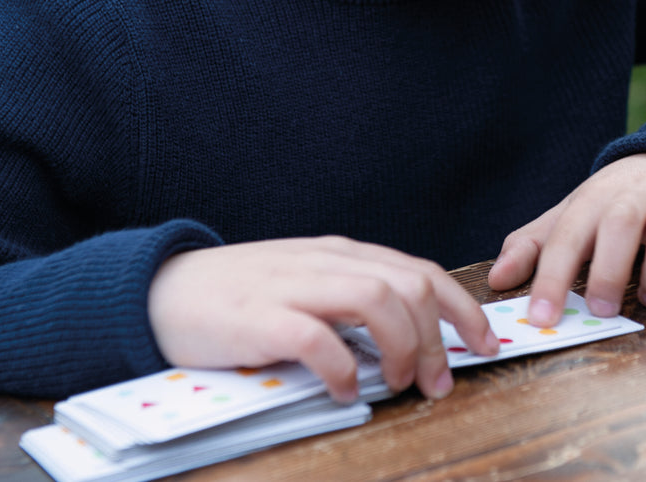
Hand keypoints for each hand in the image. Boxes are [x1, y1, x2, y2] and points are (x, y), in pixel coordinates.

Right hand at [147, 236, 497, 402]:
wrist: (161, 290)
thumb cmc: (239, 297)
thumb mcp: (307, 285)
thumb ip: (352, 302)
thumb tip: (410, 340)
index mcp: (341, 255)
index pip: (420, 271)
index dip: (462, 308)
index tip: (485, 344)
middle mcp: (325, 262)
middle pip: (409, 284)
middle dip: (439, 336)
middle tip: (437, 382)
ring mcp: (292, 286)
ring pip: (377, 299)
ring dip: (401, 347)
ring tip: (395, 384)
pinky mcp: (259, 318)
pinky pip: (317, 338)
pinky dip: (343, 367)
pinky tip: (346, 391)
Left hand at [487, 153, 645, 325]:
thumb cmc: (613, 203)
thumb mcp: (570, 217)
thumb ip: (535, 247)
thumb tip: (497, 280)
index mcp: (594, 199)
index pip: (567, 236)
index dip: (552, 278)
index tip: (541, 318)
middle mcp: (636, 195)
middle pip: (620, 222)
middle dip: (609, 270)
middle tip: (600, 310)